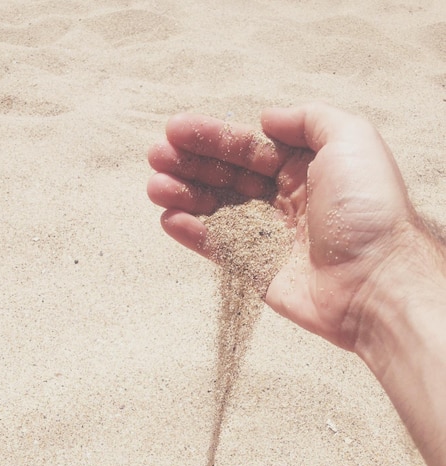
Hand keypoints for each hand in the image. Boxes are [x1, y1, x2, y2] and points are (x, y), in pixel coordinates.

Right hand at [148, 102, 414, 350]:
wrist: (375, 282)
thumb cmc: (366, 209)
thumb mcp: (351, 139)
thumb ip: (309, 119)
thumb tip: (267, 118)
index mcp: (306, 169)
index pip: (249, 148)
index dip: (212, 138)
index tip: (175, 129)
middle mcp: (286, 200)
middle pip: (228, 177)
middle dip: (190, 164)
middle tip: (156, 156)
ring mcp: (270, 237)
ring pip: (218, 211)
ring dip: (184, 195)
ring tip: (155, 186)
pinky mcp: (259, 271)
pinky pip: (220, 249)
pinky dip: (194, 234)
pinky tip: (169, 218)